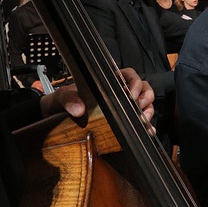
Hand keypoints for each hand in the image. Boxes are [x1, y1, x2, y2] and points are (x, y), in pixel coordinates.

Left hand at [39, 68, 153, 122]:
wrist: (58, 117)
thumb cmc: (64, 102)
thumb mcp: (62, 97)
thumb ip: (69, 99)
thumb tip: (78, 109)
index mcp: (109, 81)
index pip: (129, 75)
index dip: (135, 82)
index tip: (131, 94)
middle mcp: (120, 92)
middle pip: (143, 88)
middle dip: (145, 96)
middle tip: (139, 106)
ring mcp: (124, 107)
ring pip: (146, 103)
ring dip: (148, 110)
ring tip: (143, 119)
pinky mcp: (125, 122)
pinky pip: (141, 121)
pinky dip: (148, 126)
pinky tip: (148, 131)